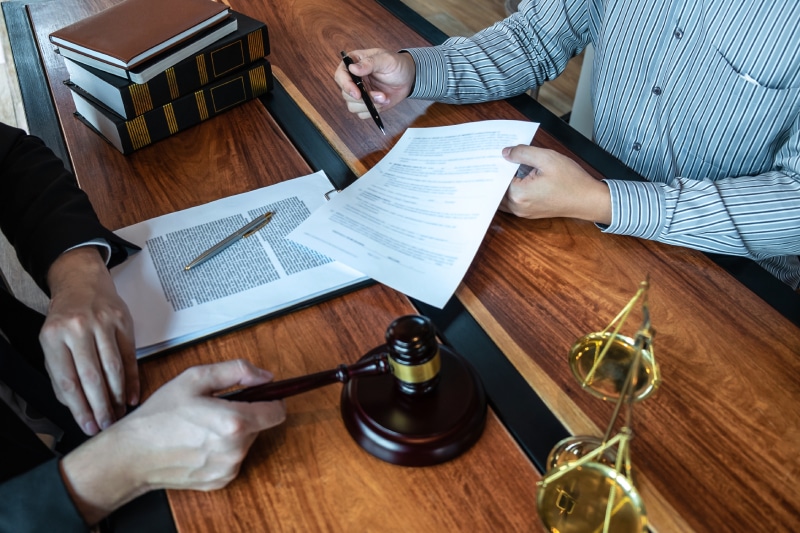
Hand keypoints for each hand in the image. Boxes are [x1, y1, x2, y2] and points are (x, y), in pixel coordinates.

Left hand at [39, 246, 137, 435]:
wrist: (82, 282)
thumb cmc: (66, 317)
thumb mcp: (52, 341)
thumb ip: (60, 371)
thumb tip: (76, 405)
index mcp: (53, 337)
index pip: (67, 380)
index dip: (78, 407)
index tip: (87, 425)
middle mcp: (78, 329)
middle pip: (91, 376)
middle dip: (100, 406)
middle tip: (105, 425)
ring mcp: (102, 324)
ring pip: (112, 367)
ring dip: (117, 395)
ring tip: (118, 414)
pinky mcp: (123, 322)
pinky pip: (129, 356)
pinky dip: (132, 378)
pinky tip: (131, 395)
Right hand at [60, 359, 286, 524]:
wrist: (132, 455)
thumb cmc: (159, 416)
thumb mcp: (195, 378)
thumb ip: (236, 371)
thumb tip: (265, 376)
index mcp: (234, 423)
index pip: (277, 412)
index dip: (271, 399)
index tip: (260, 394)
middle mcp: (235, 450)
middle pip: (260, 425)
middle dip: (245, 413)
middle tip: (215, 407)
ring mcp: (228, 468)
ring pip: (246, 442)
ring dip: (233, 432)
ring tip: (202, 425)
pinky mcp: (219, 481)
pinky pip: (233, 459)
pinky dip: (222, 449)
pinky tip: (198, 443)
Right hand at [334, 48, 415, 118]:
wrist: (407, 79)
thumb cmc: (396, 65)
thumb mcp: (386, 59)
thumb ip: (370, 63)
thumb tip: (353, 68)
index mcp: (354, 63)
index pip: (340, 75)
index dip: (346, 85)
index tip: (357, 93)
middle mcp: (353, 79)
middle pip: (346, 94)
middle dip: (363, 98)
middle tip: (380, 95)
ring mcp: (359, 92)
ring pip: (353, 106)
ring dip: (369, 105)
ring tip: (384, 97)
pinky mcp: (366, 104)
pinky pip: (362, 113)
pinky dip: (373, 111)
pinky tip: (383, 102)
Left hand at [498, 145, 611, 223]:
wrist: (588, 200)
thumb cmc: (572, 181)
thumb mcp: (547, 158)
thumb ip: (522, 153)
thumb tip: (505, 152)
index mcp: (518, 195)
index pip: (496, 178)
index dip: (494, 164)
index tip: (491, 154)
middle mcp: (517, 207)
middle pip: (496, 190)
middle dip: (495, 174)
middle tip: (493, 158)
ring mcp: (523, 212)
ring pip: (502, 197)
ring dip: (501, 183)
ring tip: (504, 165)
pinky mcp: (529, 213)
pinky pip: (511, 201)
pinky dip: (509, 190)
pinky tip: (514, 176)